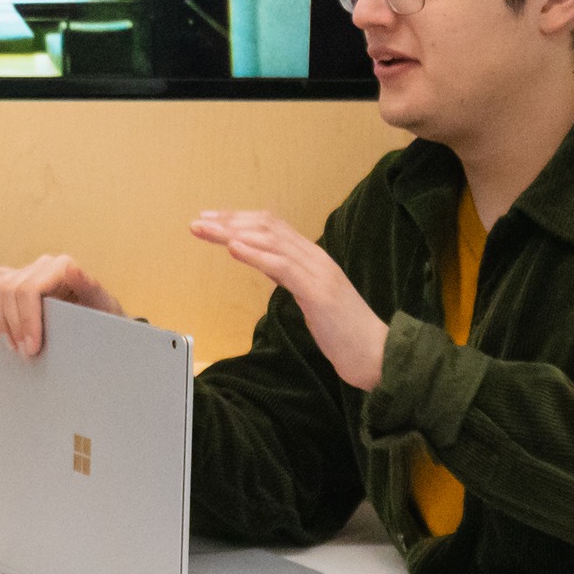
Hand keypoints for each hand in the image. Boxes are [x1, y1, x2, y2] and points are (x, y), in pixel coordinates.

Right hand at [0, 252, 118, 356]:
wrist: (102, 323)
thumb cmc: (103, 316)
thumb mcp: (103, 305)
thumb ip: (89, 286)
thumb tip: (71, 268)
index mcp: (62, 266)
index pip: (29, 289)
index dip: (26, 320)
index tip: (33, 348)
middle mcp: (43, 265)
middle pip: (10, 290)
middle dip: (14, 325)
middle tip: (26, 352)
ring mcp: (28, 271)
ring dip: (2, 320)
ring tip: (16, 345)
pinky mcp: (17, 279)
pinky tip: (4, 323)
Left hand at [192, 208, 388, 389]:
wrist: (376, 354)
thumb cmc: (343, 331)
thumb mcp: (310, 297)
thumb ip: (289, 277)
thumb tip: (264, 263)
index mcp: (312, 258)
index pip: (271, 227)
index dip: (239, 219)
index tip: (210, 220)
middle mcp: (314, 257)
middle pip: (266, 227)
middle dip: (229, 221)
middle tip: (197, 222)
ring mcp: (318, 272)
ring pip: (270, 240)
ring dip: (233, 232)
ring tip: (205, 229)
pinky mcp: (318, 292)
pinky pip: (283, 266)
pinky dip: (256, 254)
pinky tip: (233, 248)